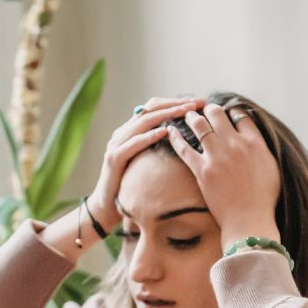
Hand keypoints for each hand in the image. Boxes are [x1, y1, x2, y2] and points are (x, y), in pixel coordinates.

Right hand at [86, 96, 205, 229]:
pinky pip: (132, 143)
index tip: (198, 103)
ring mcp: (116, 144)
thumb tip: (189, 137)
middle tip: (196, 103)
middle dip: (175, 104)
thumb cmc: (132, 184)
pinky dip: (149, 136)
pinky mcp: (113, 158)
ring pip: (143, 122)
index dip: (176, 102)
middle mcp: (122, 133)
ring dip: (166, 115)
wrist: (108, 206)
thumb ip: (160, 146)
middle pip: (149, 109)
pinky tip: (165, 132)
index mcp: (131, 131)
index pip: (154, 107)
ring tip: (186, 112)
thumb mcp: (149, 160)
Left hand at [168, 103, 280, 249]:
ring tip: (187, 115)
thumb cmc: (263, 198)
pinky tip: (169, 131)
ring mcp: (217, 156)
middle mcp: (236, 145)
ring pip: (199, 126)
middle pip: (218, 115)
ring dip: (191, 117)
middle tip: (202, 109)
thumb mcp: (271, 167)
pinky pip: (184, 148)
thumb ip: (261, 149)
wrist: (248, 219)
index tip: (225, 112)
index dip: (231, 112)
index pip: (241, 116)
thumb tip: (253, 139)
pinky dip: (175, 137)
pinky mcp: (201, 169)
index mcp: (255, 144)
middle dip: (208, 109)